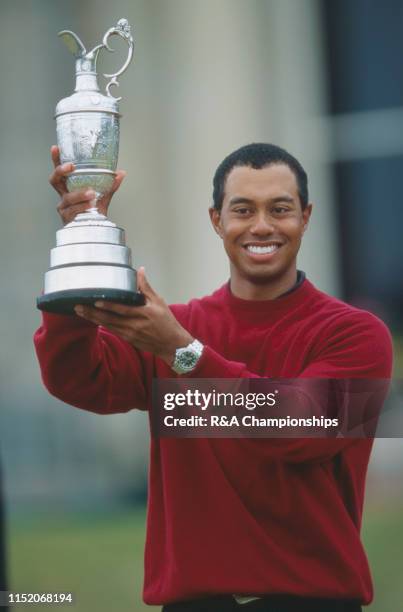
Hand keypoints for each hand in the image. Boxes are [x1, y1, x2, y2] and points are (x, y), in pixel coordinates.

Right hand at [49, 145, 125, 224]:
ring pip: (68, 198)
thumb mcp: (102, 196)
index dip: (56, 160)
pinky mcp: (67, 218)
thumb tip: (121, 173)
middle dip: (61, 171)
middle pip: (55, 180)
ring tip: (91, 193)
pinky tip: (90, 205)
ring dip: (80, 194)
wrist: (94, 231)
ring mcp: (64, 207)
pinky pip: (73, 211)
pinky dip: (82, 207)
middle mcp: (63, 196)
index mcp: (68, 188)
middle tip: (72, 167)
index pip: (60, 172)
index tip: (56, 148)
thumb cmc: (93, 212)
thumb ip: (110, 185)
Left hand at [74, 267, 193, 365]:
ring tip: (80, 312)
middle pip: (110, 319)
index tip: (96, 301)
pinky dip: (101, 324)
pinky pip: (112, 330)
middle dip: (92, 313)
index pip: (122, 310)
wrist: (173, 345)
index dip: (108, 306)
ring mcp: (130, 334)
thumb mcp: (159, 302)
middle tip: (78, 307)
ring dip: (93, 319)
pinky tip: (92, 319)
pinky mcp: (128, 339)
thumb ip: (146, 287)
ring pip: (108, 326)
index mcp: (144, 314)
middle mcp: (135, 325)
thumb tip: (140, 270)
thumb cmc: (167, 322)